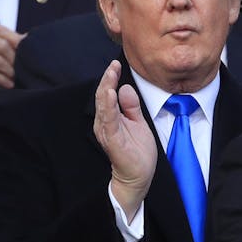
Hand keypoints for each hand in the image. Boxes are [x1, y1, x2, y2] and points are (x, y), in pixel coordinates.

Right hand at [0, 23, 22, 88]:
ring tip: (18, 77)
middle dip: (15, 59)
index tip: (29, 50)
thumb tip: (28, 38)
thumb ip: (8, 37)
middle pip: (1, 46)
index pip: (2, 31)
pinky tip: (9, 84)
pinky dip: (0, 79)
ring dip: (10, 71)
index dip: (17, 40)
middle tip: (24, 68)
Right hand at [93, 60, 155, 221]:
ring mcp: (107, 132)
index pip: (108, 95)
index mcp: (110, 118)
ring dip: (106, 89)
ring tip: (110, 75)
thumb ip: (131, 106)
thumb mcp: (137, 122)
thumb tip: (125, 87)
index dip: (110, 79)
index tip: (116, 64)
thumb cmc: (137, 152)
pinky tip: (111, 94)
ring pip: (103, 107)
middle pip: (103, 98)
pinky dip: (108, 107)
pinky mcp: (113, 141)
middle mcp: (104, 124)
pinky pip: (109, 121)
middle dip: (107, 80)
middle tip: (113, 65)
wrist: (139, 177)